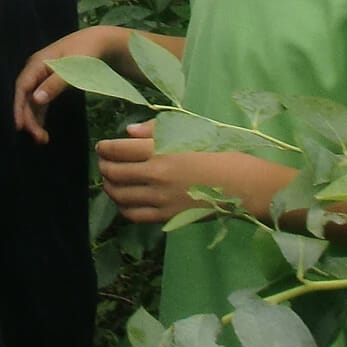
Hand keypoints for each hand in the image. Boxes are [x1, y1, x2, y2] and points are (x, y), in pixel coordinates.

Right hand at [13, 26, 127, 140]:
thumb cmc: (86, 52)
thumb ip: (54, 84)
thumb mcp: (72, 68)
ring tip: (41, 139)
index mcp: (37, 63)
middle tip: (38, 138)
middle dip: (29, 117)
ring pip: (32, 100)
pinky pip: (41, 100)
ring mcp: (42, 75)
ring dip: (34, 118)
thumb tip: (35, 100)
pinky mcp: (50, 81)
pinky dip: (41, 113)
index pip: (22, 87)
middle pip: (26, 96)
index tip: (20, 126)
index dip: (19, 107)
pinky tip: (42, 128)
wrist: (100, 42)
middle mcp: (36, 69)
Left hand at [97, 122, 291, 224]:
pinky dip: (123, 208)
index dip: (104, 148)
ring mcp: (161, 199)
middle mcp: (156, 175)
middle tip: (103, 162)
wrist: (245, 185)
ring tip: (110, 181)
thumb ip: (155, 130)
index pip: (118, 149)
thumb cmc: (220, 151)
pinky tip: (124, 201)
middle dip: (104, 166)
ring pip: (120, 195)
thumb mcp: (189, 131)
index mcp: (161, 150)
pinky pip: (134, 215)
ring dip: (110, 187)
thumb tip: (128, 132)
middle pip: (114, 172)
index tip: (101, 146)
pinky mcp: (168, 216)